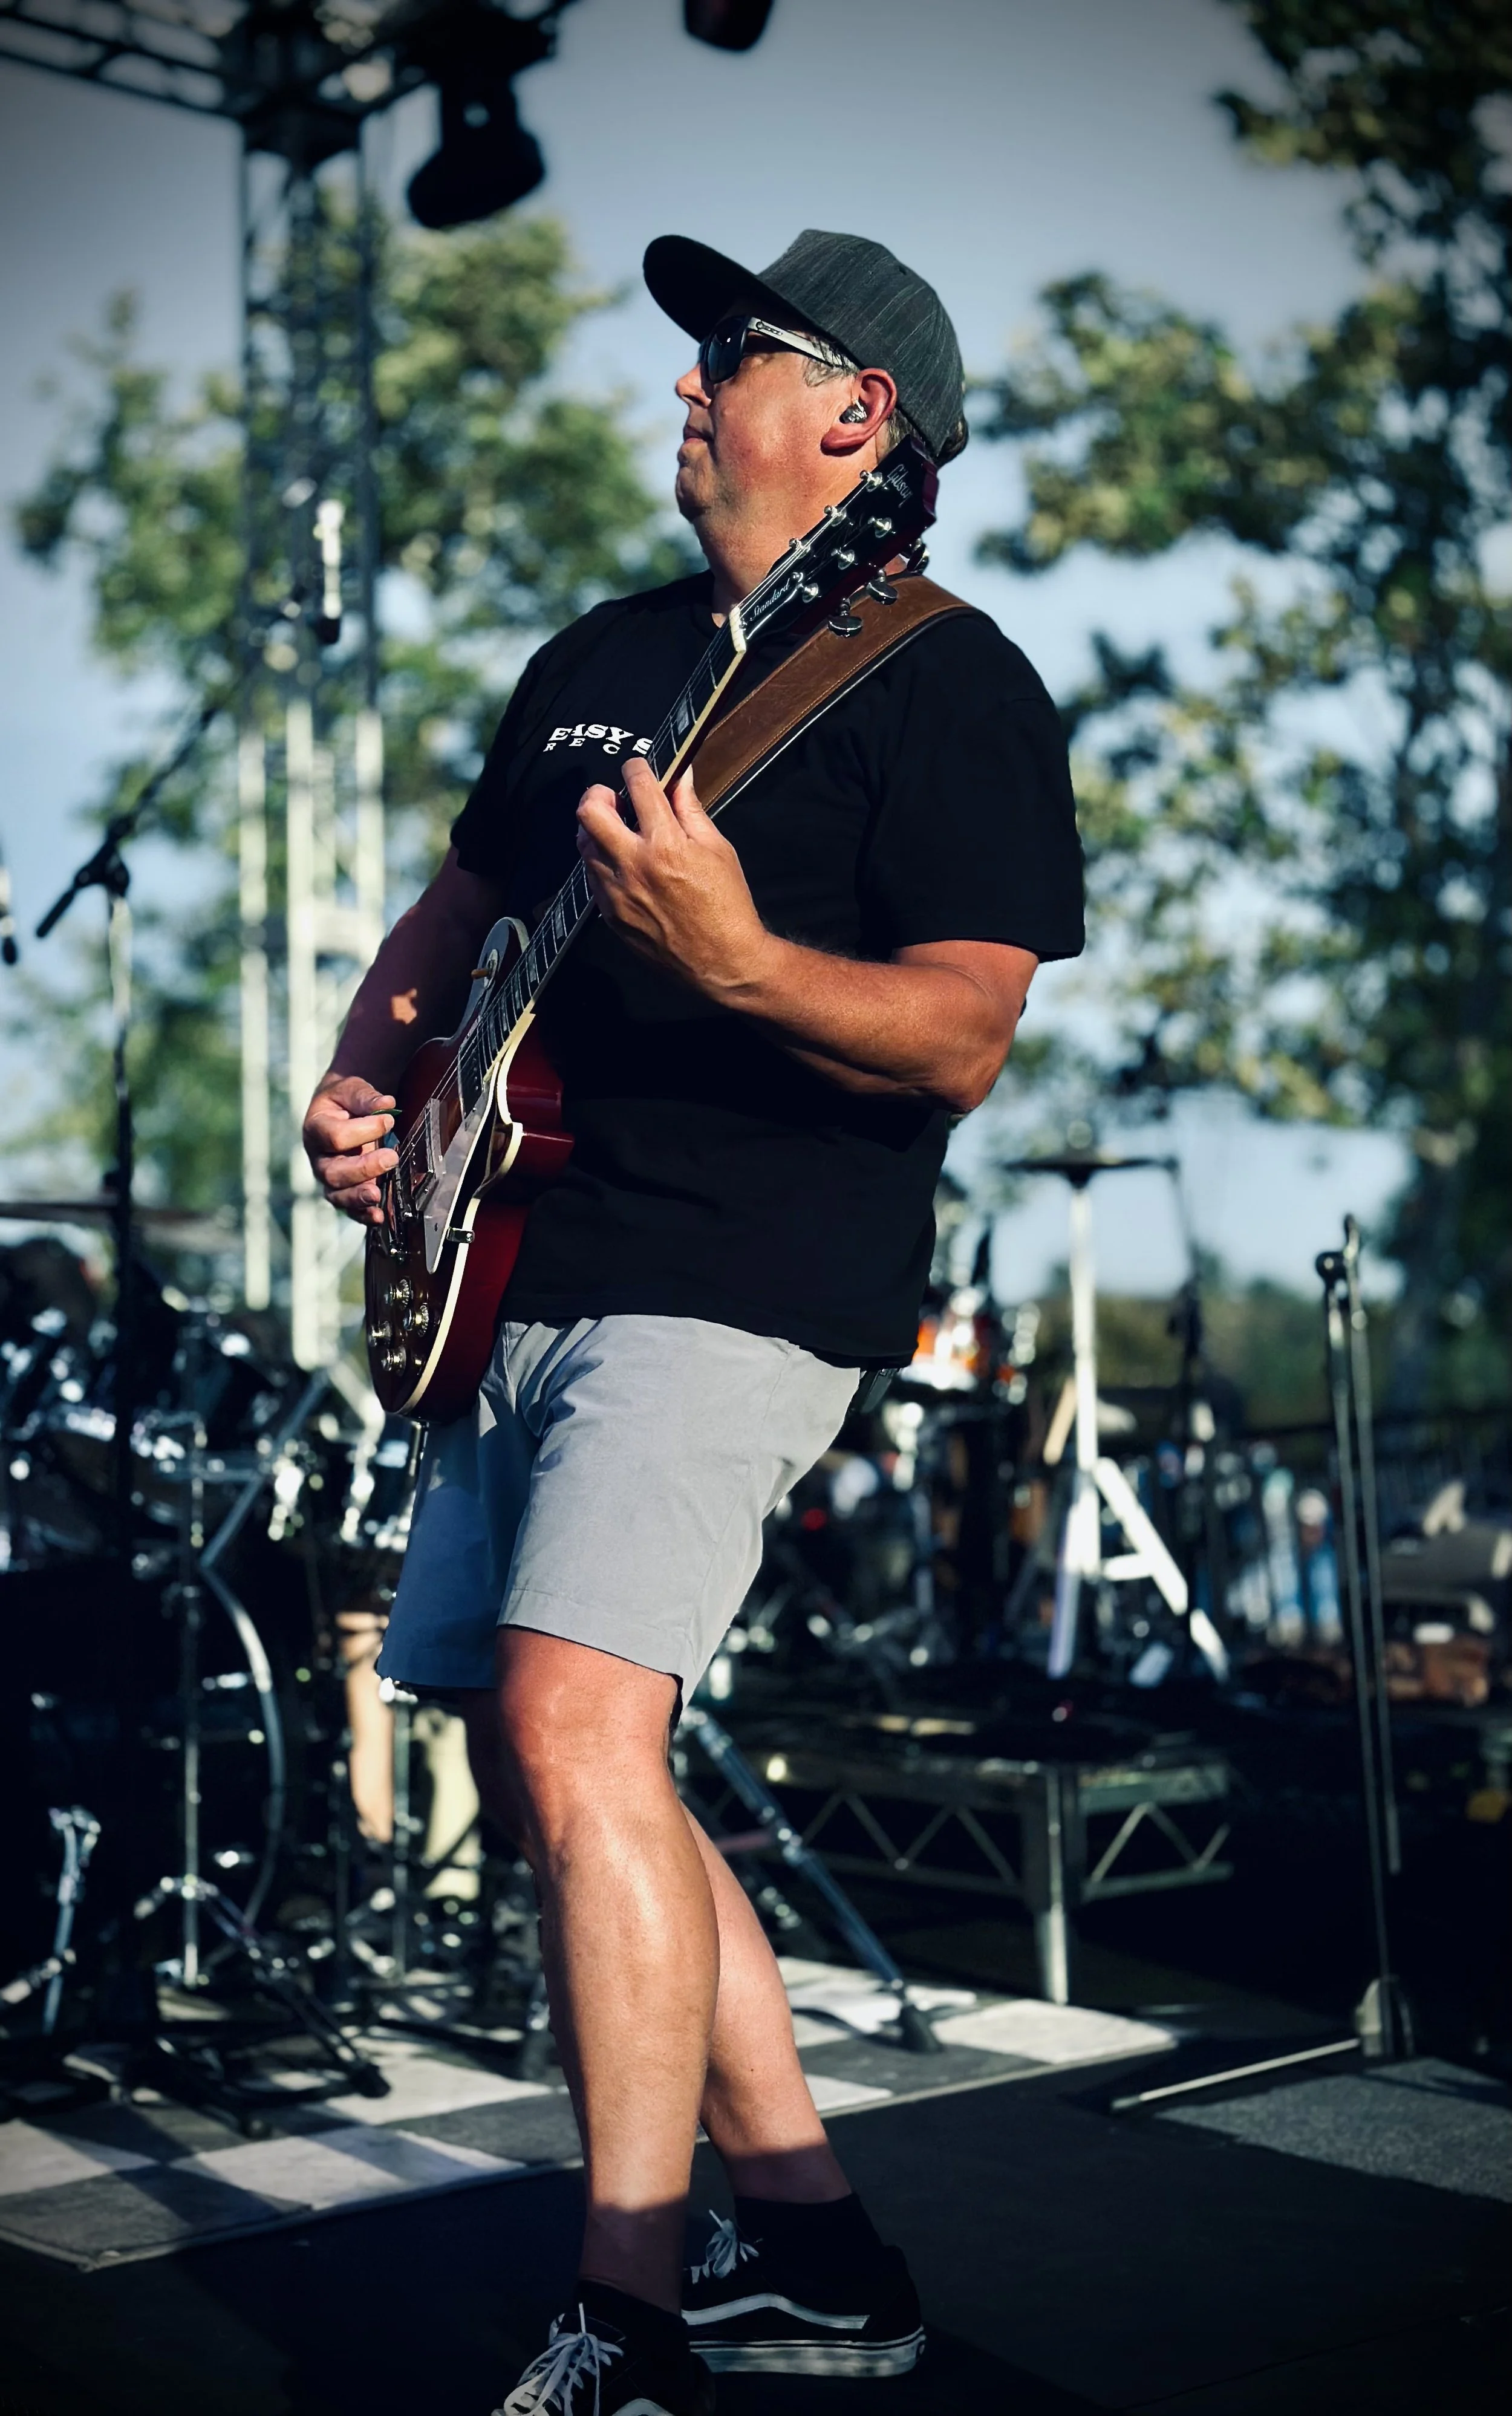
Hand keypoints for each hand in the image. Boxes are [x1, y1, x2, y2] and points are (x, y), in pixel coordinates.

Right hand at [303, 1075, 397, 1225]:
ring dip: (359, 1197)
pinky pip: (349, 1209)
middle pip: (333, 1172)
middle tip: (390, 1158)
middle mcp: (319, 1158)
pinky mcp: (344, 1191)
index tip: (388, 1120)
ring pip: (337, 1195)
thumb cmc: (344, 1101)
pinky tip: (378, 1216)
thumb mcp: (351, 1090)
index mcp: (316, 1129)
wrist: (341, 1111)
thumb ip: (366, 1097)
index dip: (363, 1130)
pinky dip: (363, 1215)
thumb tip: (386, 1104)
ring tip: (377, 1195)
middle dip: (363, 1168)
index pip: (335, 1137)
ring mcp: (329, 1178)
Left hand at [575, 756, 773, 998]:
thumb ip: (691, 810)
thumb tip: (678, 777)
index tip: (638, 769)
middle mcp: (633, 865)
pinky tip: (623, 866)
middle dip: (599, 793)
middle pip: (589, 811)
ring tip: (619, 833)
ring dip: (598, 830)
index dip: (636, 768)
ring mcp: (616, 892)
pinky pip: (592, 877)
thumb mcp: (718, 849)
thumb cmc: (727, 905)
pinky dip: (603, 863)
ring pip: (584, 845)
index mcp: (665, 844)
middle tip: (615, 798)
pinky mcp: (610, 915)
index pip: (637, 785)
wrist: (724, 962)